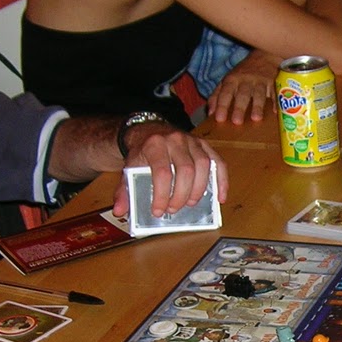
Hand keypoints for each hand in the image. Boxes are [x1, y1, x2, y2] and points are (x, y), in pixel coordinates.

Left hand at [112, 126, 228, 216]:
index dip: (162, 195)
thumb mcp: (129, 168)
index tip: (158, 210)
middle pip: (185, 170)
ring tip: (190, 203)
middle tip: (174, 209)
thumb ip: (124, 190)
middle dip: (181, 195)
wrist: (149, 131)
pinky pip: (218, 162)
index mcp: (154, 145)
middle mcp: (175, 140)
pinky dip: (222, 181)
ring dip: (199, 189)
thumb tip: (120, 211)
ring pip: (204, 165)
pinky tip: (220, 197)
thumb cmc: (142, 153)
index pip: (162, 172)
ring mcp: (192, 141)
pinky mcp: (204, 145)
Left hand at [207, 50, 277, 123]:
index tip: (219, 118)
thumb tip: (210, 112)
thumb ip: (216, 96)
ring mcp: (261, 81)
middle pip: (242, 94)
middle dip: (239, 107)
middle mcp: (246, 80)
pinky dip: (277, 102)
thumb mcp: (227, 81)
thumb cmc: (242, 74)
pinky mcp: (274, 83)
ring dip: (257, 106)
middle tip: (237, 122)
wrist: (264, 57)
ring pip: (259, 93)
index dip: (222, 105)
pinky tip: (276, 112)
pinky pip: (275, 93)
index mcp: (232, 80)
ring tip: (256, 119)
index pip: (225, 93)